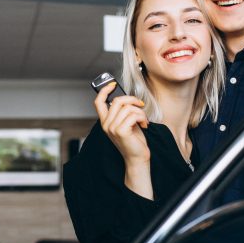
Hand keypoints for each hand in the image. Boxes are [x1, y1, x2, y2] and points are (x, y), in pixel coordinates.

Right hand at [94, 83, 152, 197]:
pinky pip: (133, 115)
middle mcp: (106, 124)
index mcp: (105, 122)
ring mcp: (112, 128)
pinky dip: (142, 117)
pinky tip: (145, 125)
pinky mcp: (121, 131)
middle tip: (141, 105)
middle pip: (118, 101)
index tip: (113, 84)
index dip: (104, 90)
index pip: (98, 102)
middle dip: (132, 100)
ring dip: (140, 112)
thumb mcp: (127, 123)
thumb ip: (123, 112)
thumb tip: (128, 99)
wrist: (138, 157)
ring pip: (128, 108)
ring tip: (144, 120)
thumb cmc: (134, 140)